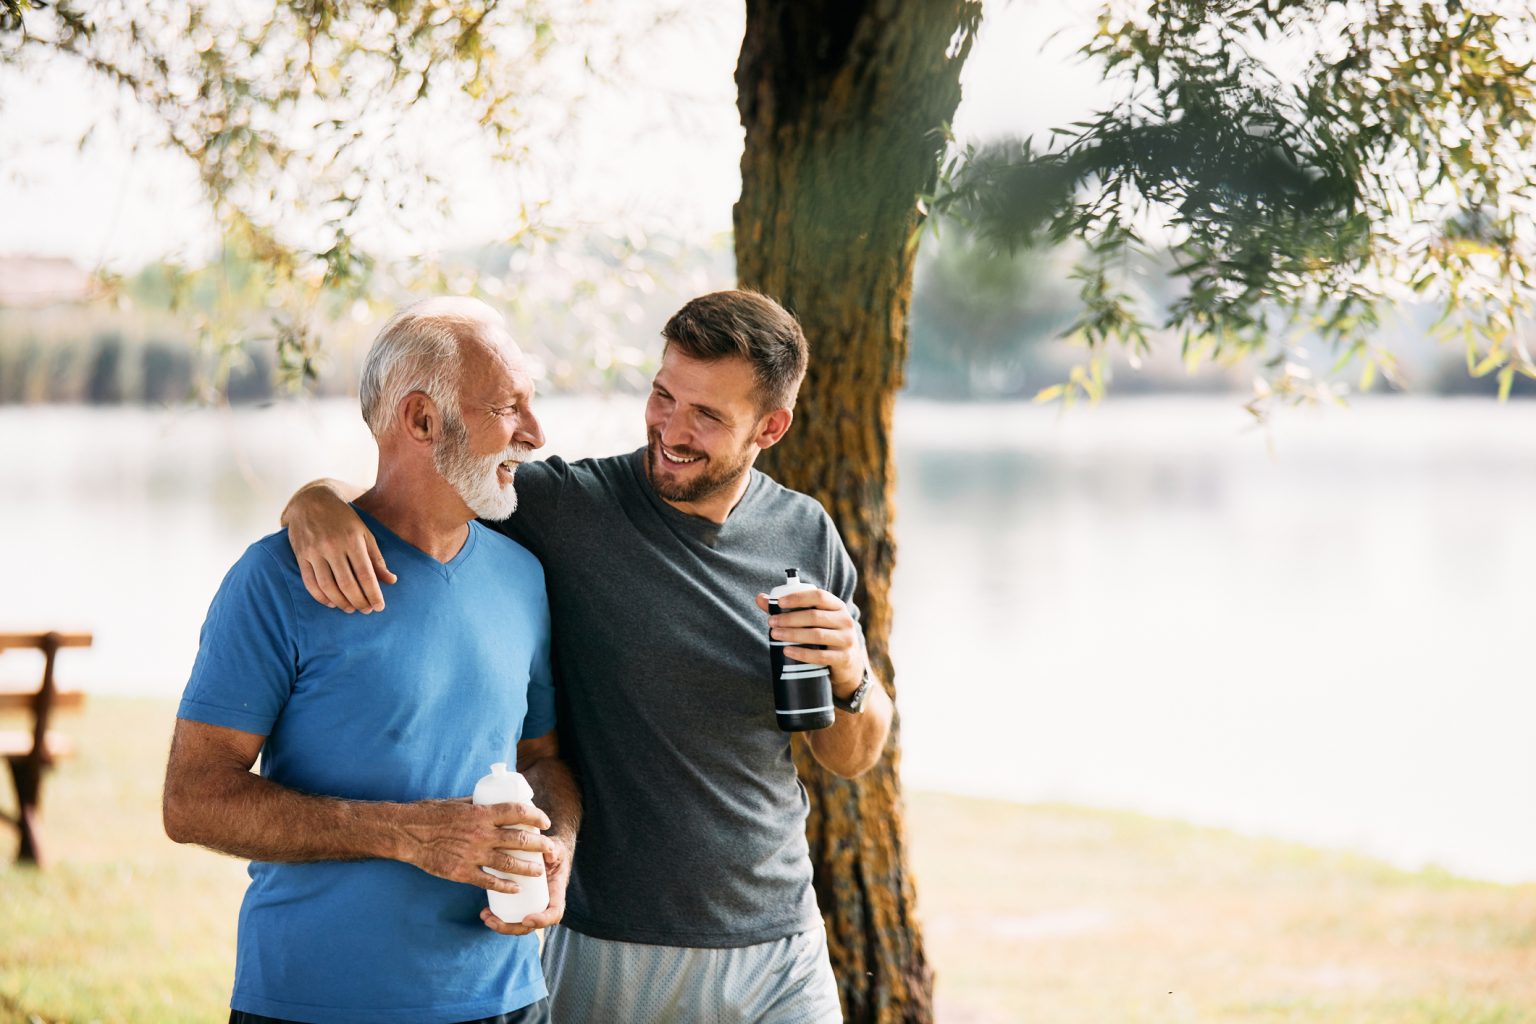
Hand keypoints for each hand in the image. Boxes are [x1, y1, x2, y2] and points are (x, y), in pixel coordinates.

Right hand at [285, 483, 396, 612]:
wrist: (311, 501)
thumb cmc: (343, 518)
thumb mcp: (364, 533)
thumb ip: (376, 558)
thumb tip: (391, 581)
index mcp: (352, 539)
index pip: (365, 574)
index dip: (373, 593)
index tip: (379, 607)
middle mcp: (333, 546)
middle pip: (347, 583)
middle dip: (359, 601)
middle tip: (366, 610)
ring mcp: (314, 551)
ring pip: (328, 586)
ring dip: (341, 602)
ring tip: (351, 609)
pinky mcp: (301, 555)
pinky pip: (310, 582)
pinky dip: (321, 596)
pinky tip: (331, 602)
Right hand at [394, 799, 552, 894]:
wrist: (407, 833)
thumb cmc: (431, 814)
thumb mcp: (458, 801)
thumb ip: (479, 803)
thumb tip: (495, 799)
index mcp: (481, 813)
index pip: (517, 812)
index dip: (536, 816)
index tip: (545, 821)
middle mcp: (481, 833)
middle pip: (519, 839)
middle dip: (539, 844)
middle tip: (550, 848)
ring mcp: (472, 854)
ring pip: (508, 862)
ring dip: (528, 867)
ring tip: (539, 870)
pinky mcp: (462, 872)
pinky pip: (488, 880)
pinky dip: (504, 885)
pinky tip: (515, 888)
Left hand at [480, 833, 572, 935]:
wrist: (548, 850)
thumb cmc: (553, 851)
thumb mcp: (556, 849)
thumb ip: (554, 850)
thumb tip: (549, 853)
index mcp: (556, 894)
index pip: (554, 913)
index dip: (542, 920)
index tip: (526, 919)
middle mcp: (545, 904)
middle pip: (530, 925)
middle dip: (511, 928)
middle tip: (492, 921)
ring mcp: (532, 905)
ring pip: (519, 924)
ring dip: (501, 926)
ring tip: (485, 916)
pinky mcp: (522, 903)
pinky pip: (512, 916)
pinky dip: (499, 918)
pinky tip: (485, 913)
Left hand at [755, 588, 866, 697]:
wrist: (848, 663)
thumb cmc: (825, 635)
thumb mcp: (813, 620)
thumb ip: (787, 608)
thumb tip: (760, 598)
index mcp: (837, 606)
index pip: (819, 596)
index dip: (798, 597)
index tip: (779, 602)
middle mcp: (845, 620)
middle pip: (815, 616)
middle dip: (790, 618)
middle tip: (771, 622)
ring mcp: (846, 640)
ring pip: (817, 635)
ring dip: (793, 634)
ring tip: (775, 635)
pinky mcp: (843, 658)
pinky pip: (820, 656)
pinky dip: (802, 653)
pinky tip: (787, 650)